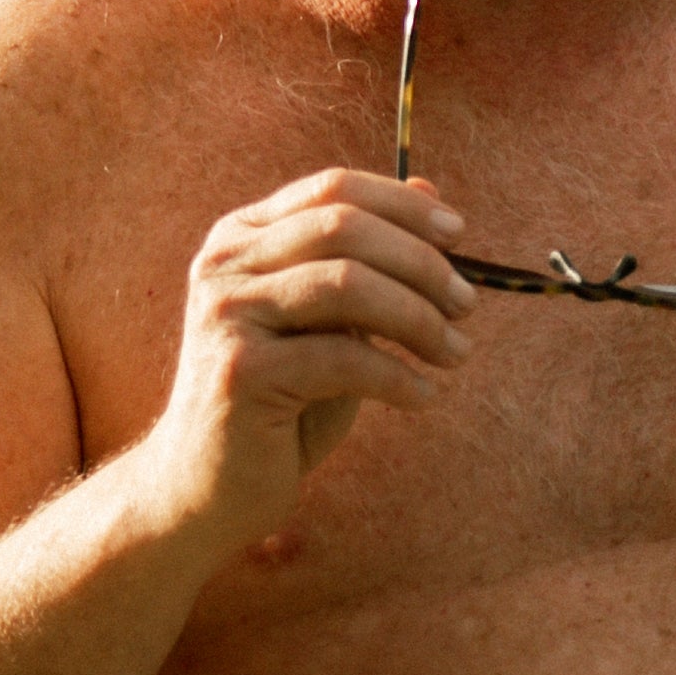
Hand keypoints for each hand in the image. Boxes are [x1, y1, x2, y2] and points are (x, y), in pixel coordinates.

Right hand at [145, 169, 477, 541]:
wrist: (207, 487)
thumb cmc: (281, 402)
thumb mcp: (331, 322)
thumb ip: (368, 260)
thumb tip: (432, 191)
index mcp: (244, 236)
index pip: (333, 188)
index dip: (403, 205)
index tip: (459, 234)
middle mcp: (225, 263)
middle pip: (344, 226)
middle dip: (421, 262)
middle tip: (467, 304)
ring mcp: (227, 314)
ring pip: (346, 284)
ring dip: (418, 318)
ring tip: (456, 352)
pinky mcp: (240, 371)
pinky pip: (341, 358)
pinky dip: (397, 376)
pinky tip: (423, 396)